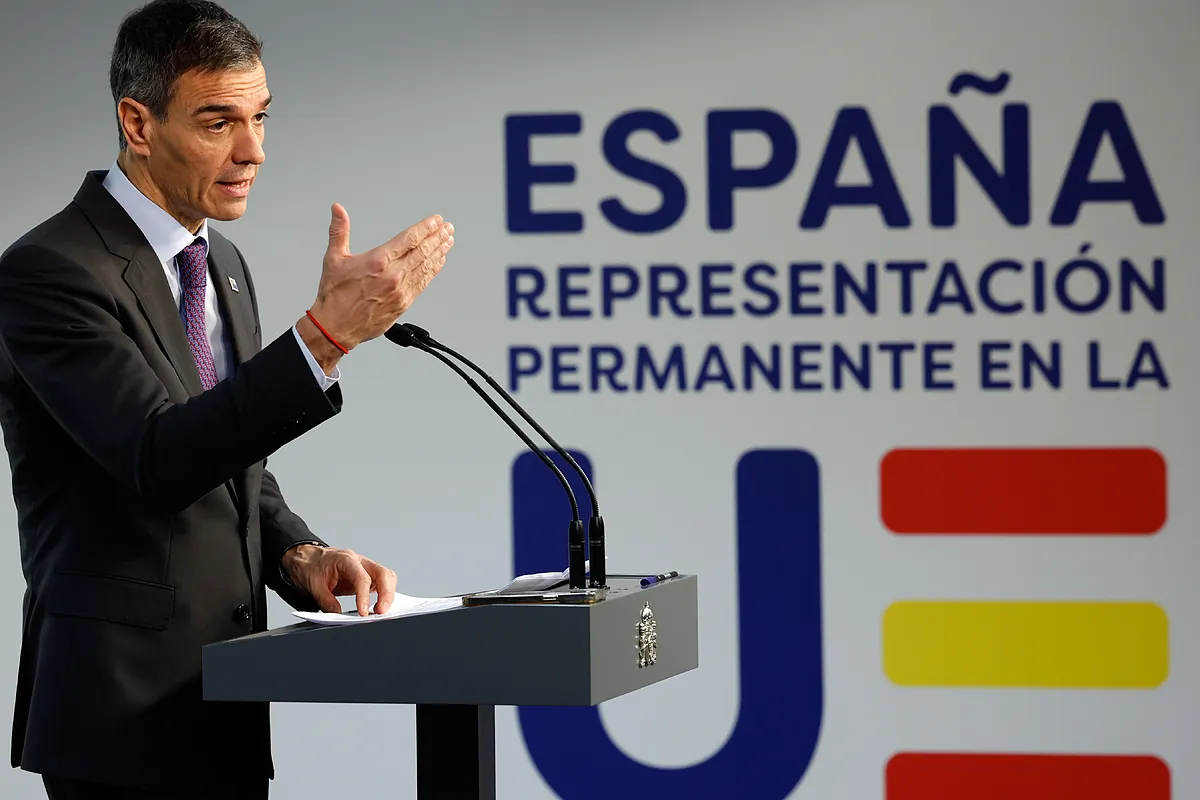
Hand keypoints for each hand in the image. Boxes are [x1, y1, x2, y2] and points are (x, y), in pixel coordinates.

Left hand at [282, 544, 397, 615]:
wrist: (306, 559)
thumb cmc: (310, 566)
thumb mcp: (313, 585)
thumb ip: (326, 601)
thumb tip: (338, 616)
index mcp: (345, 560)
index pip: (362, 578)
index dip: (365, 596)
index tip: (363, 612)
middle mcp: (359, 561)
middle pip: (383, 574)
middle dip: (386, 594)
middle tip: (381, 612)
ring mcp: (364, 568)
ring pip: (387, 577)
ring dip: (388, 594)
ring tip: (381, 611)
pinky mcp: (366, 575)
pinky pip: (382, 582)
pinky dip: (385, 593)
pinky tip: (380, 605)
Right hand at [297, 204, 454, 370]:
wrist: (336, 328)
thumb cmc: (334, 296)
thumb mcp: (333, 258)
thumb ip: (339, 231)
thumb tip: (338, 210)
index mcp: (378, 261)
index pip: (409, 239)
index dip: (425, 228)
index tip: (436, 221)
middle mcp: (393, 275)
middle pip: (423, 251)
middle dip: (437, 237)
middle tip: (447, 228)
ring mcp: (401, 290)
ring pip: (426, 266)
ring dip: (439, 252)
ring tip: (448, 241)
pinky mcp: (404, 303)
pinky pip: (424, 283)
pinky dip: (434, 271)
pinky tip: (440, 262)